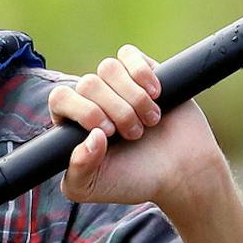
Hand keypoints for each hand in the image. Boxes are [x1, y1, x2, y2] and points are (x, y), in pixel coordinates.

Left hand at [47, 44, 225, 215]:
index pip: (60, 98)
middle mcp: (93, 101)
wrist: (182, 173)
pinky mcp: (143, 72)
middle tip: (134, 135)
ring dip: (132, 97)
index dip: (83, 111)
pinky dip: (142, 74)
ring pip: (108, 67)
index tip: (106, 133)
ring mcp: (117, 85)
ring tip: (149, 121)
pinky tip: (156, 95)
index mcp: (74, 124)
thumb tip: (90, 137)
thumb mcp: (92, 187)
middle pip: (88, 83)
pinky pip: (128, 54)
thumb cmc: (134, 181)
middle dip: (115, 110)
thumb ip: (77, 170)